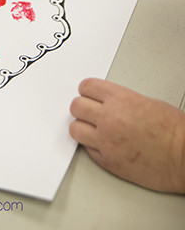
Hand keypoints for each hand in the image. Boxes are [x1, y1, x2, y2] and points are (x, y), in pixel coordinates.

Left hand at [69, 78, 184, 192]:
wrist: (183, 156)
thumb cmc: (173, 130)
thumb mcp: (145, 101)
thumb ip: (120, 101)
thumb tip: (107, 103)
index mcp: (119, 98)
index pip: (87, 87)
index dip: (86, 90)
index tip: (87, 94)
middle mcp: (108, 117)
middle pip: (76, 106)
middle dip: (81, 108)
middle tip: (87, 112)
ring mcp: (106, 140)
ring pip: (75, 129)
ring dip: (82, 127)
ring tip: (91, 129)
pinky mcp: (107, 161)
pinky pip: (87, 149)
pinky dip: (91, 146)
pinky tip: (102, 144)